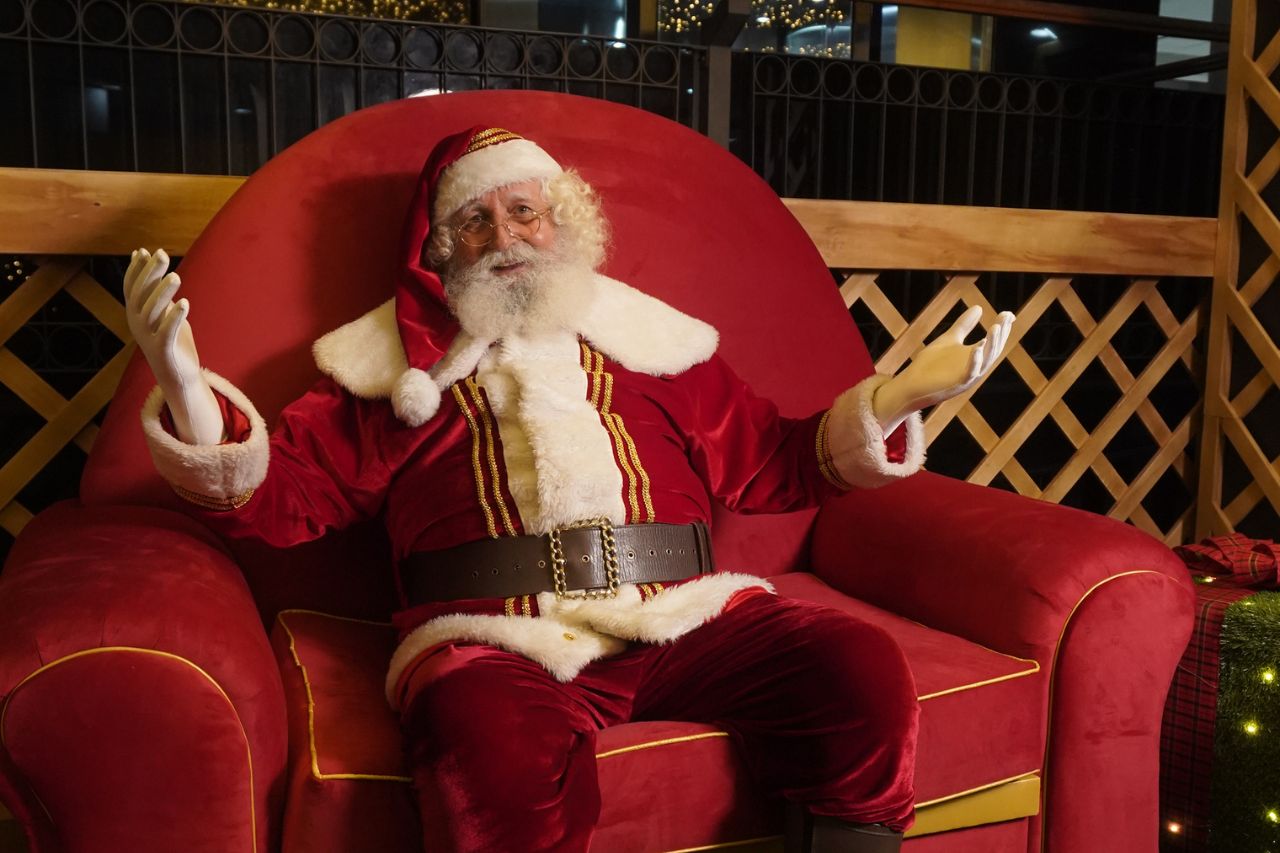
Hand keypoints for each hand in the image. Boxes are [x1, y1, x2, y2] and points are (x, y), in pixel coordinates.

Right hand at [124, 249, 222, 444]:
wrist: (179, 377)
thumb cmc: (173, 341)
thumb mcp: (164, 314)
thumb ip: (157, 293)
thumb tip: (154, 268)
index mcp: (135, 314)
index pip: (132, 287)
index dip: (136, 270)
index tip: (143, 251)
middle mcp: (137, 325)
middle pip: (140, 295)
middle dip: (150, 273)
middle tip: (162, 254)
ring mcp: (148, 339)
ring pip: (152, 312)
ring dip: (163, 292)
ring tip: (176, 276)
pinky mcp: (163, 351)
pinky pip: (167, 332)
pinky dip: (175, 317)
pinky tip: (185, 303)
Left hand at [872, 306, 1013, 433]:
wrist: (911, 385)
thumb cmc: (930, 365)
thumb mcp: (950, 339)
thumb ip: (964, 325)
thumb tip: (979, 307)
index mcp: (975, 357)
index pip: (994, 341)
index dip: (1003, 328)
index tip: (1009, 314)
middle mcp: (975, 368)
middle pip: (993, 350)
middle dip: (1001, 334)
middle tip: (1005, 317)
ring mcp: (967, 378)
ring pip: (986, 361)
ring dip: (992, 345)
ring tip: (996, 327)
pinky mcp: (957, 385)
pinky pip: (970, 373)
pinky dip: (975, 361)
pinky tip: (977, 347)